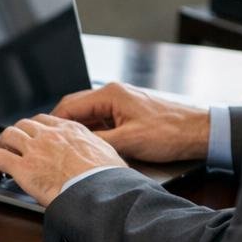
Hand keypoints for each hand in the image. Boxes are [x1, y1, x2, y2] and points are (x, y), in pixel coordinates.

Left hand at [0, 114, 127, 206]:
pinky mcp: (23, 167)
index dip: (34, 129)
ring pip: (7, 137)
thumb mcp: (109, 155)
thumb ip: (98, 150)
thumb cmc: (109, 179)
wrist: (100, 192)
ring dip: (1, 146)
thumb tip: (102, 157)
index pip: (44, 120)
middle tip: (12, 147)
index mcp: (71, 130)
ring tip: (0, 159)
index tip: (31, 137)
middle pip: (23, 125)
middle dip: (15, 135)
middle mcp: (50, 135)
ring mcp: (35, 149)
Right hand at [51, 82, 210, 162]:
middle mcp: (114, 94)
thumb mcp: (129, 141)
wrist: (200, 132)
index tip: (42, 136)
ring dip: (77, 130)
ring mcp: (121, 103)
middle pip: (76, 108)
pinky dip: (93, 131)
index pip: (69, 106)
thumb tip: (74, 147)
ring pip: (88, 116)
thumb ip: (98, 142)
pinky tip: (89, 145)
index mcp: (110, 94)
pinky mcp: (128, 113)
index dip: (53, 123)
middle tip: (48, 142)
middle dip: (61, 125)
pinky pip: (102, 121)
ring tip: (65, 146)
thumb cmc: (171, 132)